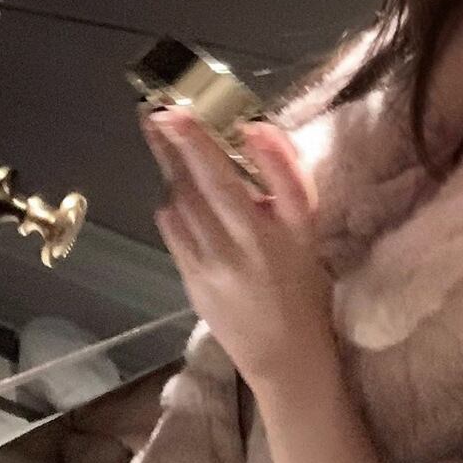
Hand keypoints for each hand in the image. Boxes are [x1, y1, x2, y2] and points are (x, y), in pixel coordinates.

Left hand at [140, 106, 336, 386]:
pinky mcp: (191, 280)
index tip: (179, 110)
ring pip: (179, 203)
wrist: (284, 355)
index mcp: (278, 232)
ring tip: (166, 139)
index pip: (234, 179)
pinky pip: (172, 228)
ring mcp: (211, 266)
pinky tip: (180, 192)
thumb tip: (256, 128)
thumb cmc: (302, 287)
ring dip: (171, 168)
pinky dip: (173, 202)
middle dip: (172, 142)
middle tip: (155, 107)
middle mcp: (243, 248)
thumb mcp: (308, 231)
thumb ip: (287, 178)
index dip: (202, 143)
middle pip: (197, 184)